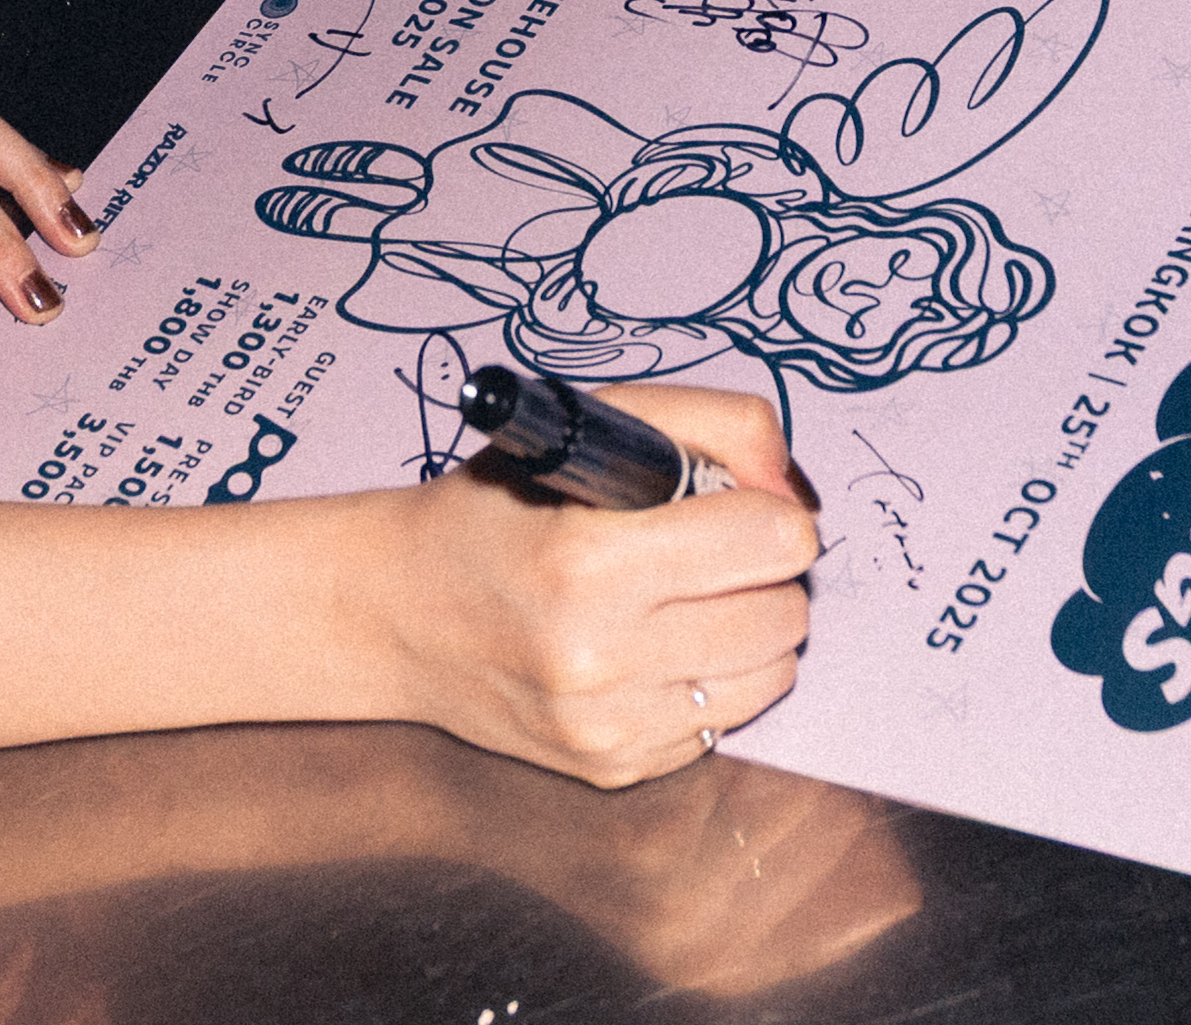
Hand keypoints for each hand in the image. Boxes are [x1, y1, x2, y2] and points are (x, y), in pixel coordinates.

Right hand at [362, 384, 816, 786]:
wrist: (397, 613)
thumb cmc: (497, 506)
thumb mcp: (592, 423)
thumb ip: (714, 425)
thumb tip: (793, 488)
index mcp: (588, 562)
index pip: (770, 541)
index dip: (772, 509)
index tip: (741, 500)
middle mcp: (599, 659)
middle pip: (784, 614)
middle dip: (765, 569)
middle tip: (714, 545)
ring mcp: (608, 728)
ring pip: (771, 675)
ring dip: (749, 625)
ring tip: (688, 593)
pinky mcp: (615, 769)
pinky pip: (725, 721)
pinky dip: (710, 676)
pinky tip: (653, 644)